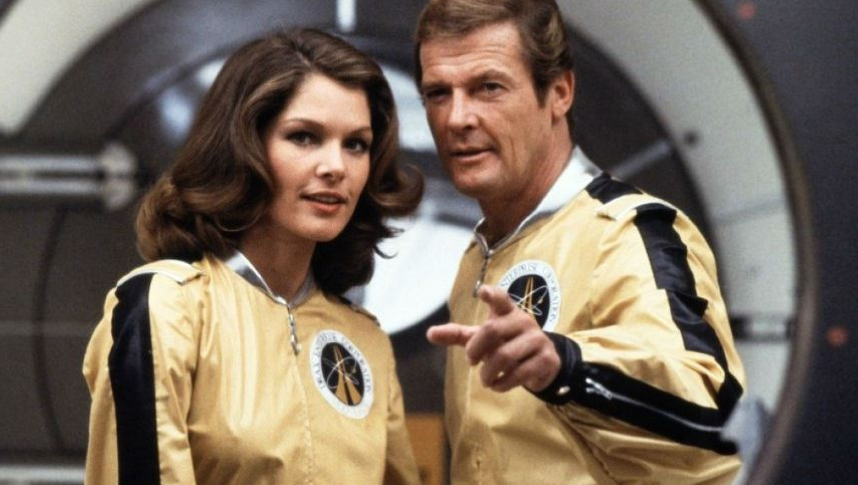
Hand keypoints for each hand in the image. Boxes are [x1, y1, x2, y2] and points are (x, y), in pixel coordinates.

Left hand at [427, 285, 559, 391]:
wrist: (543, 363)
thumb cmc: (506, 344)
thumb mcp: (483, 339)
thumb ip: (459, 335)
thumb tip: (429, 333)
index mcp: (508, 312)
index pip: (501, 299)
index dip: (492, 294)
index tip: (482, 291)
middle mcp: (524, 321)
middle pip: (492, 330)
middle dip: (475, 349)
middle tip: (470, 362)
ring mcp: (537, 339)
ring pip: (504, 356)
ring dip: (488, 373)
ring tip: (485, 379)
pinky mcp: (546, 359)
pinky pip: (519, 374)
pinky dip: (502, 384)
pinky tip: (498, 385)